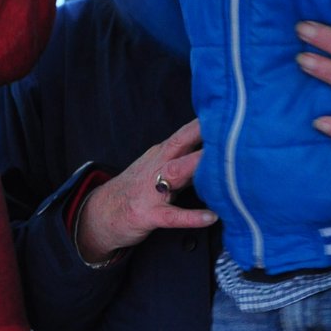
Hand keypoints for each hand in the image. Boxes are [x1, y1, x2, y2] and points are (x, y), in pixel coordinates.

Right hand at [74, 119, 217, 263]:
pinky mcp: (148, 214)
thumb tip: (217, 152)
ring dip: (198, 166)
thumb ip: (183, 159)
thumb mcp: (155, 167)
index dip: (205, 122)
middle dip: (203, 135)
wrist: (100, 214)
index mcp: (160, 154)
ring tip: (225, 166)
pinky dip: (192, 217)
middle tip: (231, 128)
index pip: (184, 133)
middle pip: (180, 144)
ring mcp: (151, 190)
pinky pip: (173, 216)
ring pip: (176, 173)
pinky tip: (211, 217)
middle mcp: (156, 166)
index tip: (230, 113)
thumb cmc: (136, 190)